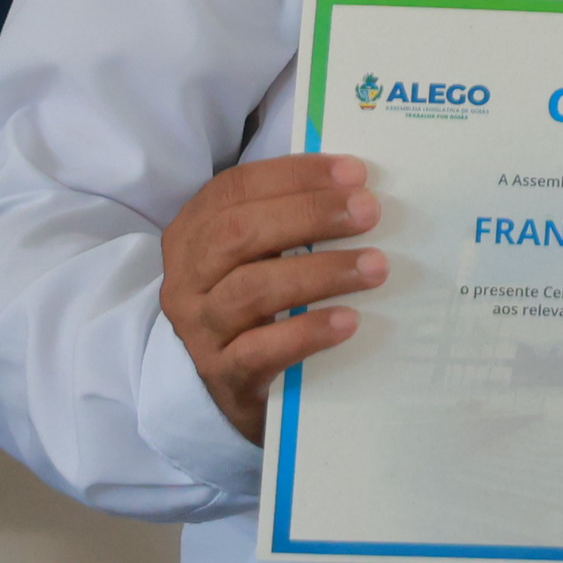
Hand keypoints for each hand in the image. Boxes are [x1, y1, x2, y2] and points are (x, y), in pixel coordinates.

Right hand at [159, 152, 385, 444]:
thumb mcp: (255, 255)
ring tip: (375, 267)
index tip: (354, 173)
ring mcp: (200, 329)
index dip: (295, 175)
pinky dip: (307, 331)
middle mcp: (187, 278)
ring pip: (252, 290)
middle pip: (239, 234)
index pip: (235, 189)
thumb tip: (357, 187)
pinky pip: (260, 350)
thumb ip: (287, 219)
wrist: (220, 389)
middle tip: (368, 212)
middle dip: (310, 215)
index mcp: (193, 233)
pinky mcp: (222, 375)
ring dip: (321, 272)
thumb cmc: (250, 305)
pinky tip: (348, 320)